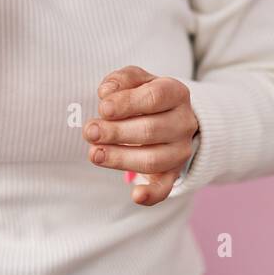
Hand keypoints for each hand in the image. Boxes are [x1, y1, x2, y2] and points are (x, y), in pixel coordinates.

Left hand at [85, 65, 199, 206]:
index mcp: (176, 93)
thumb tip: (106, 92)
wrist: (171, 116)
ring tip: (94, 153)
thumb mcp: (137, 79)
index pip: (154, 97)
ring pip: (153, 160)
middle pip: (151, 130)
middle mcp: (183, 123)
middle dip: (116, 132)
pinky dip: (152, 194)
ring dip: (120, 158)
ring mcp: (179, 150)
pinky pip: (165, 187)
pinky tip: (135, 195)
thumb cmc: (146, 96)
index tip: (102, 108)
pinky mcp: (173, 173)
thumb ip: (121, 80)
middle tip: (90, 132)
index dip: (127, 103)